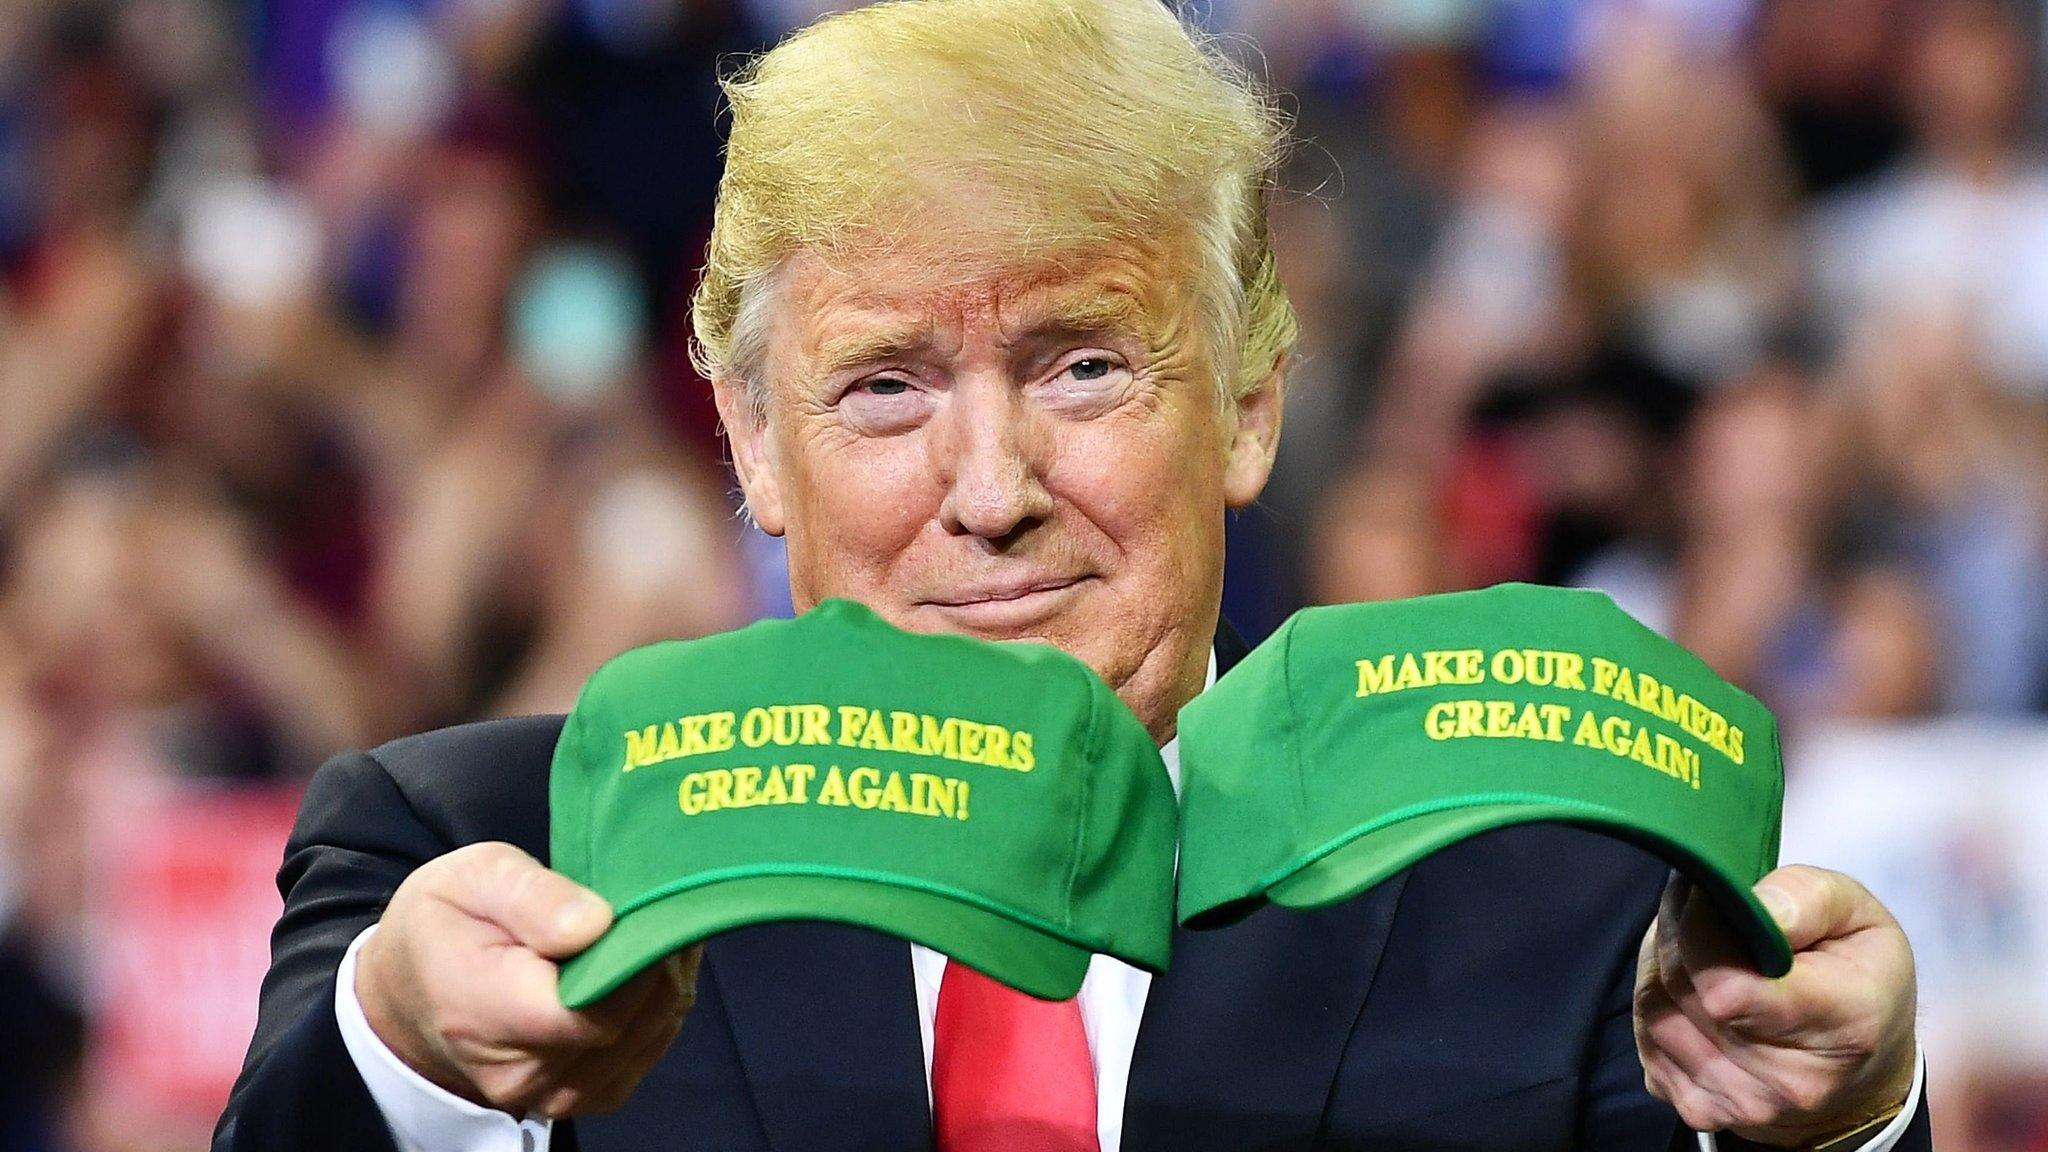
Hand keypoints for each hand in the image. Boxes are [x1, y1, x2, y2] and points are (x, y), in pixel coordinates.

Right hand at [356, 842, 698, 1117]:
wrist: (414, 989)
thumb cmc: (448, 920)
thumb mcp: (475, 876)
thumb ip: (533, 896)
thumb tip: (597, 924)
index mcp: (485, 1012)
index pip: (593, 1007)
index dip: (635, 959)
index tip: (646, 909)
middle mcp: (520, 1073)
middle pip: (629, 1023)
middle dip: (658, 961)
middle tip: (658, 906)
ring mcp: (550, 1095)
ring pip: (648, 1037)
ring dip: (666, 982)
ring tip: (653, 930)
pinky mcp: (578, 1098)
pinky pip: (645, 1054)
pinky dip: (658, 1009)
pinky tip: (645, 967)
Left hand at [1634, 865, 1916, 1145]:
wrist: (1860, 1073)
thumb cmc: (1859, 980)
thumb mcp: (1859, 917)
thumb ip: (1809, 899)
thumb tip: (1754, 905)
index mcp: (1841, 1026)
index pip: (1727, 987)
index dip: (1699, 929)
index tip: (1707, 892)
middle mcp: (1789, 1081)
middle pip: (1684, 990)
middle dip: (1677, 932)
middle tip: (1697, 902)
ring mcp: (1742, 1104)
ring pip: (1655, 1011)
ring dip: (1661, 963)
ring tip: (1697, 941)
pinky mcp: (1701, 1111)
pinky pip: (1647, 1040)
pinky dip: (1657, 1001)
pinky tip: (1689, 984)